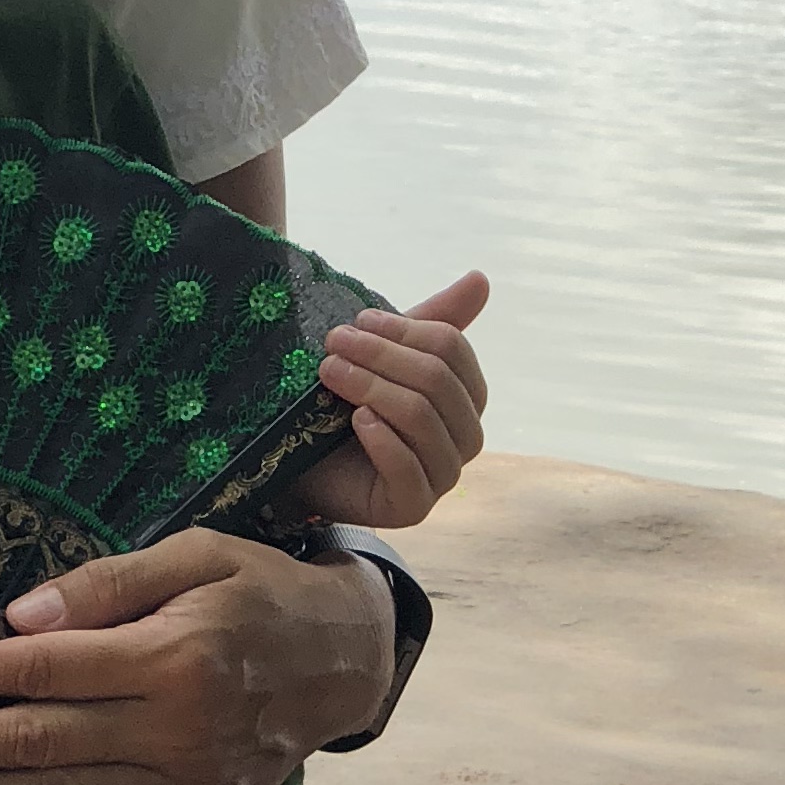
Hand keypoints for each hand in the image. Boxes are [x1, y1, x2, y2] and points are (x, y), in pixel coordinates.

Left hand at [296, 272, 488, 529]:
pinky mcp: (413, 507)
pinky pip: (409, 470)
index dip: (405, 330)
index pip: (452, 349)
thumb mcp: (385, 357)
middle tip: (333, 341)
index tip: (359, 320)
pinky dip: (381, 439)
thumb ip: (432, 321)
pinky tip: (357, 420)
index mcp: (466, 395)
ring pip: (421, 418)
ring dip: (371, 387)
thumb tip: (482, 278)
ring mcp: (443, 476)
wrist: (302, 463)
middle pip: (437, 381)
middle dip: (381, 355)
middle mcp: (465, 437)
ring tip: (330, 372)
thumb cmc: (348, 404)